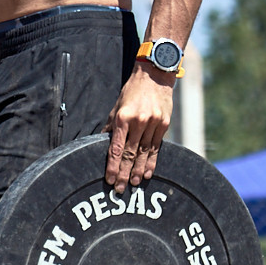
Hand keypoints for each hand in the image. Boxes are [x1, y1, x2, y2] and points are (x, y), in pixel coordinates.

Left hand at [105, 67, 172, 187]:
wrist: (155, 76)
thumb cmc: (132, 91)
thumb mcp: (116, 106)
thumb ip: (111, 126)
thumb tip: (101, 142)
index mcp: (123, 117)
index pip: (116, 147)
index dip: (113, 166)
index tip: (110, 179)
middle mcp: (139, 122)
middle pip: (130, 153)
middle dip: (124, 173)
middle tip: (120, 188)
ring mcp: (153, 124)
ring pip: (144, 153)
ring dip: (138, 170)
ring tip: (134, 184)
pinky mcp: (164, 125)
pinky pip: (156, 147)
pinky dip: (151, 162)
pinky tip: (147, 173)